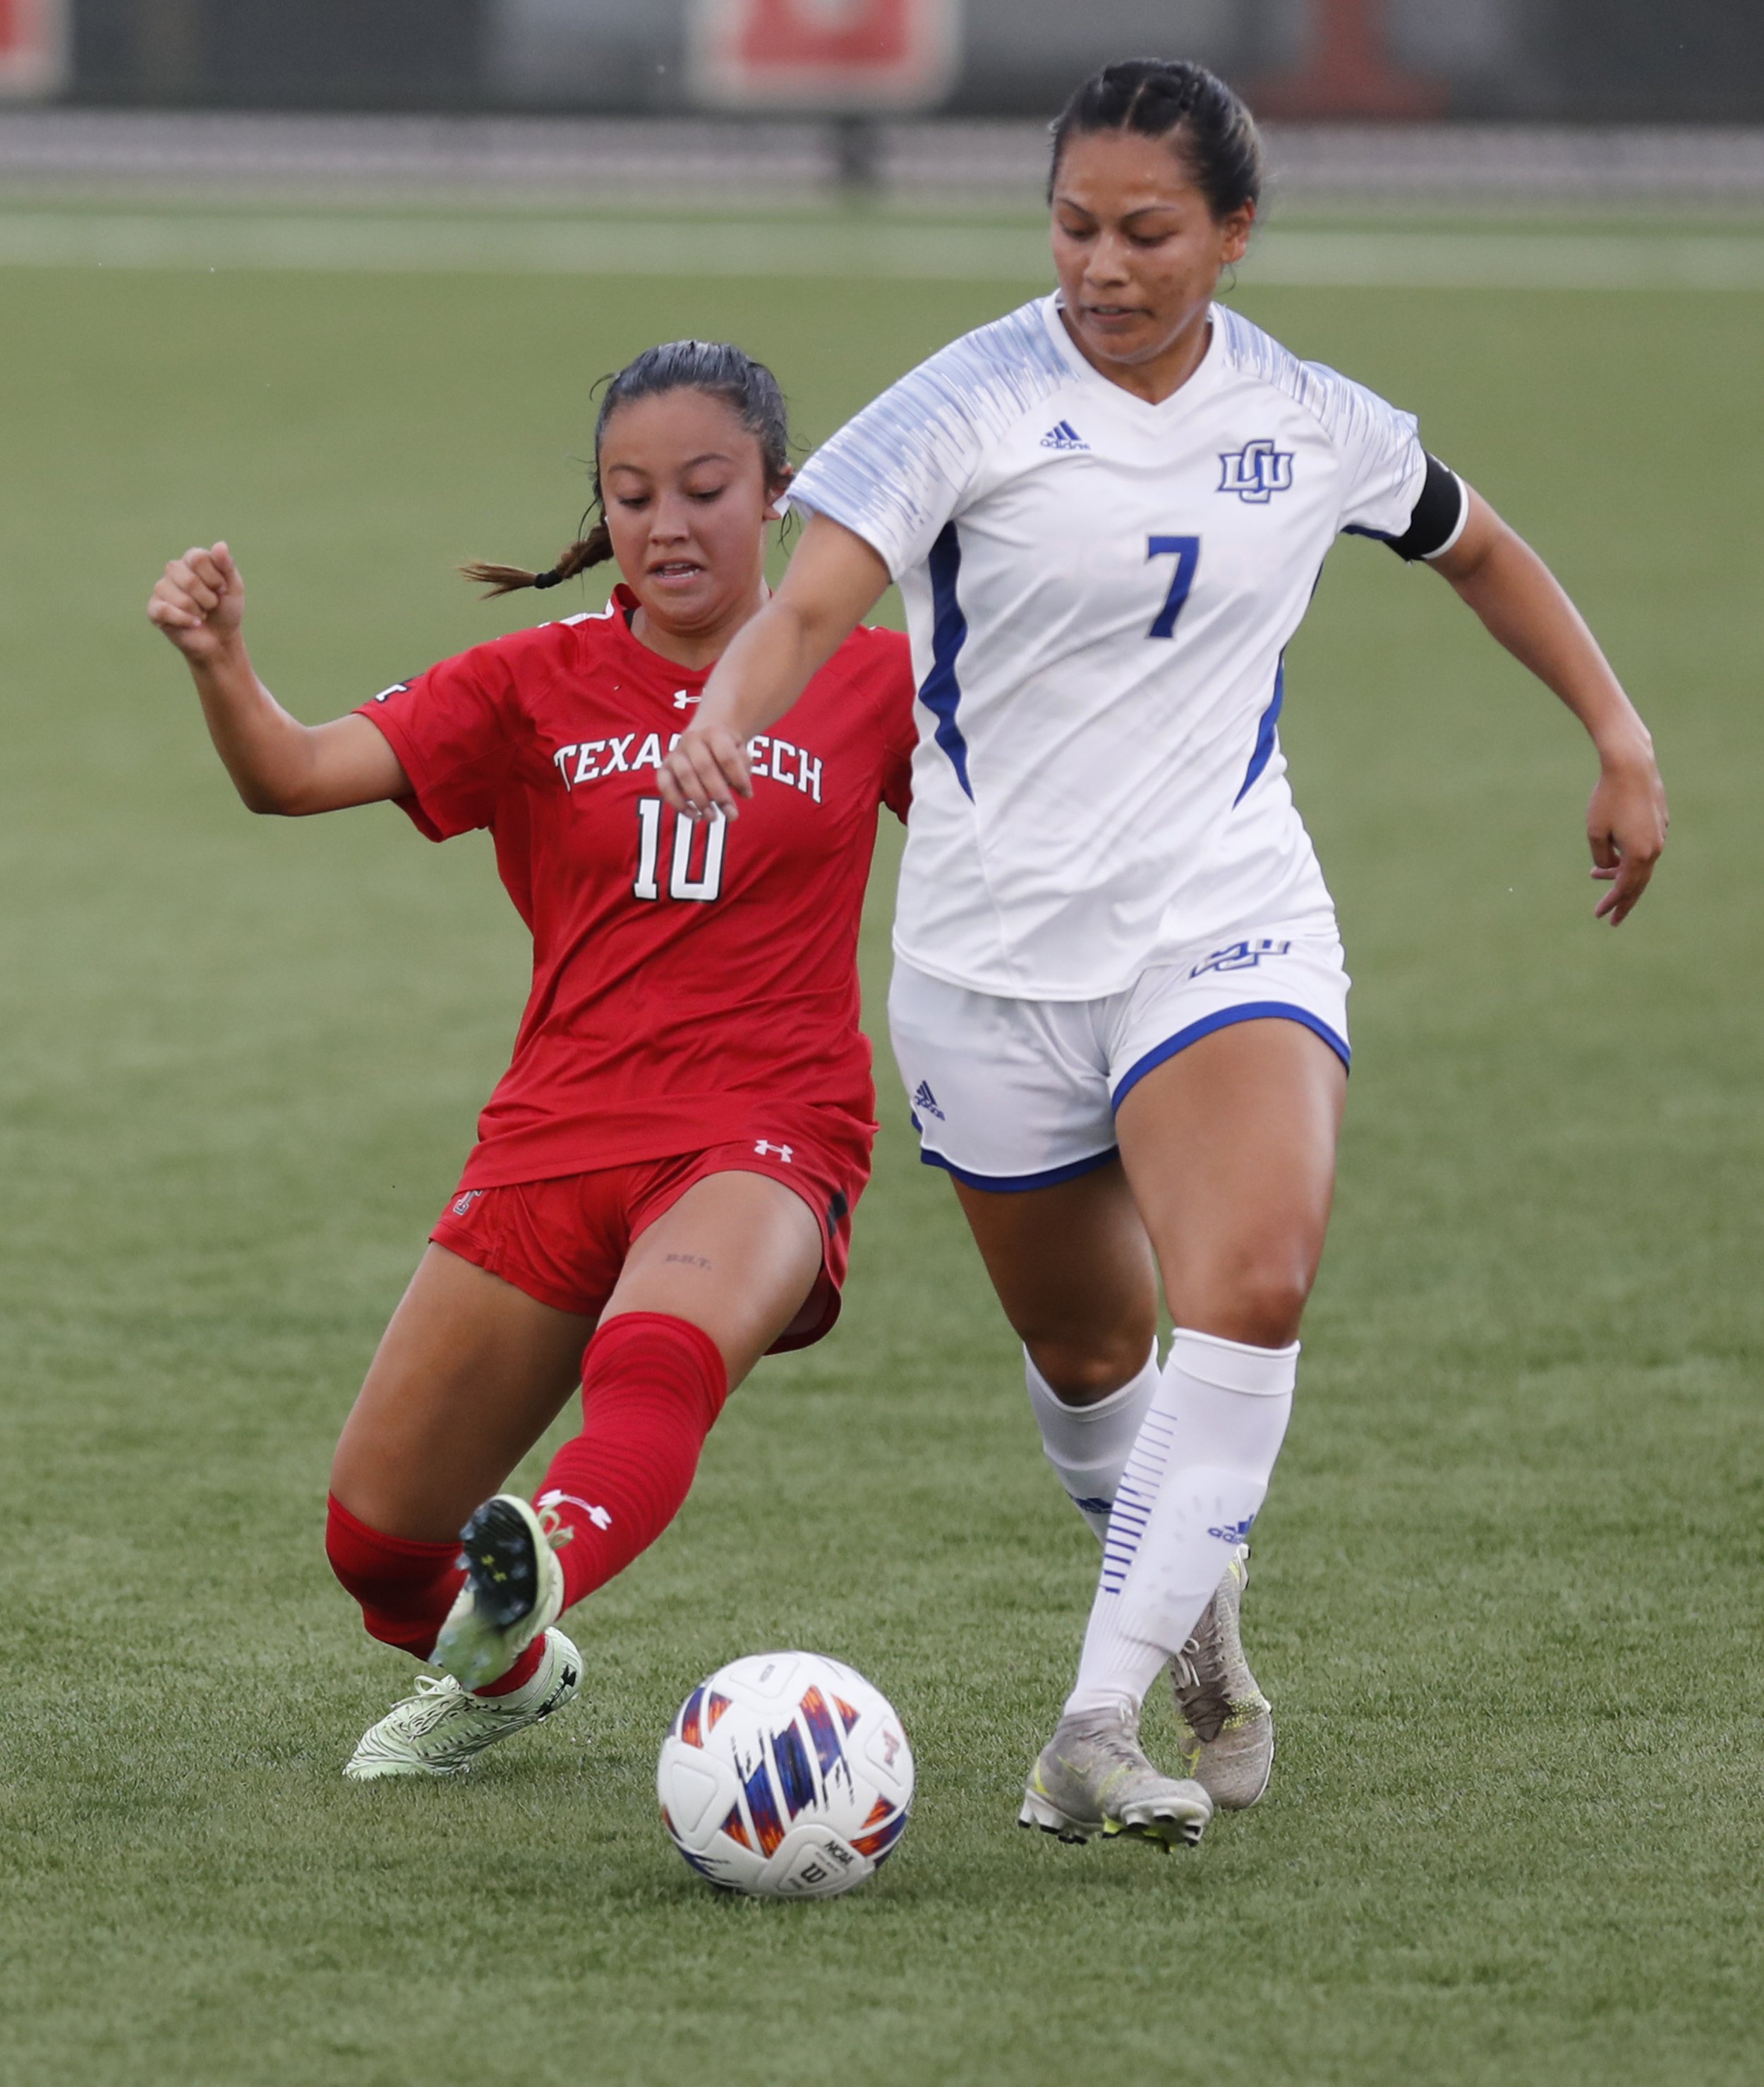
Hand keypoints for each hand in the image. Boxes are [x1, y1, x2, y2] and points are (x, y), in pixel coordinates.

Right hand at [148, 542, 243, 663]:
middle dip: (208, 599)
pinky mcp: (154, 609)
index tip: (222, 589)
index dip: (215, 578)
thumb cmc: (226, 610)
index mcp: (192, 559)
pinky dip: (186, 621)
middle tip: (211, 605)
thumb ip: (227, 566)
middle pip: (188, 580)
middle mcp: (174, 570)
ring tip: (201, 614)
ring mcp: (161, 588)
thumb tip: (221, 545)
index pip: (198, 558)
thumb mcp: (234, 587)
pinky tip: (194, 623)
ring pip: (180, 599)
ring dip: (199, 612)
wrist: (220, 639)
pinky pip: (166, 611)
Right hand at [657, 722, 752, 820]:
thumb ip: (744, 771)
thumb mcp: (740, 752)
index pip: (727, 756)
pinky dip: (678, 803)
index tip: (748, 795)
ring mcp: (676, 753)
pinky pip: (665, 786)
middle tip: (732, 814)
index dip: (738, 778)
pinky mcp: (664, 768)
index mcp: (714, 733)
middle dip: (719, 794)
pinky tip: (695, 816)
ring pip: (685, 775)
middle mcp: (692, 740)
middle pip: (704, 767)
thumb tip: (745, 794)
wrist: (703, 737)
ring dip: (700, 800)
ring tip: (713, 818)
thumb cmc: (725, 751)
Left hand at [1587, 744, 1667, 923]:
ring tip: (1594, 875)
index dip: (1612, 903)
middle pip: (1639, 883)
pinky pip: (1646, 848)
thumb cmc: (1608, 798)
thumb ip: (1602, 857)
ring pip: (1642, 864)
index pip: (1625, 888)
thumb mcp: (1596, 832)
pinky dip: (1630, 856)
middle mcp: (1655, 847)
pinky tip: (1615, 852)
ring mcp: (1660, 834)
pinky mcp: (1660, 821)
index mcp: (1640, 854)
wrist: (1631, 766)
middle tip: (1611, 918)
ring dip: (1620, 873)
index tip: (1599, 916)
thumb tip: (1609, 868)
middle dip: (1623, 901)